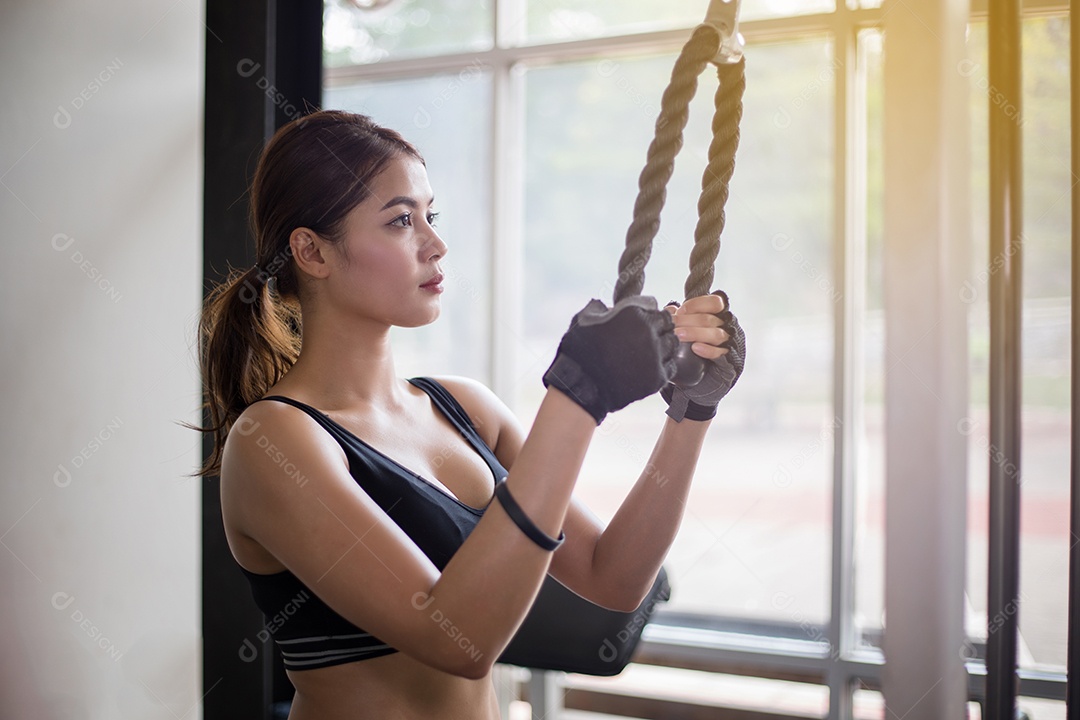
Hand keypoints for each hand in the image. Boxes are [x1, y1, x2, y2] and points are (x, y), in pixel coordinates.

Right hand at [543, 296, 679, 424]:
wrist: (581, 386)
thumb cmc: (580, 351)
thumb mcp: (584, 319)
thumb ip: (598, 307)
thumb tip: (603, 305)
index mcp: (632, 312)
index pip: (652, 303)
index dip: (645, 310)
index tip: (640, 317)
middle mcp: (648, 331)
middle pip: (667, 322)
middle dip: (658, 326)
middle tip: (647, 334)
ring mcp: (655, 355)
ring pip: (672, 343)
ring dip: (663, 344)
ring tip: (650, 350)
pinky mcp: (657, 376)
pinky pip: (671, 365)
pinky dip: (663, 364)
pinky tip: (651, 365)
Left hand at [660, 290, 745, 421]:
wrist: (698, 386)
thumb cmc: (692, 356)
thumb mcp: (684, 335)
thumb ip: (679, 320)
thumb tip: (670, 309)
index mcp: (719, 317)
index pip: (715, 302)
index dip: (697, 304)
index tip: (680, 310)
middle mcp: (729, 328)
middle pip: (711, 318)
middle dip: (688, 320)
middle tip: (672, 325)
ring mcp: (732, 345)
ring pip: (717, 334)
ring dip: (696, 333)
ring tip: (679, 335)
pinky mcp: (732, 362)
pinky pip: (721, 353)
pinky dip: (708, 350)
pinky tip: (696, 348)